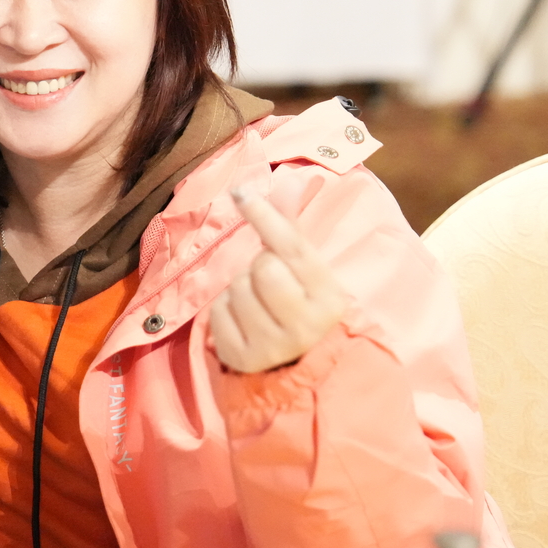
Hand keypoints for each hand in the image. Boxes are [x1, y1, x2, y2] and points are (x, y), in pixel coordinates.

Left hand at [209, 184, 349, 372]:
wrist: (293, 367)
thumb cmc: (299, 305)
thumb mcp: (306, 270)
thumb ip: (292, 225)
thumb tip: (292, 179)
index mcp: (329, 300)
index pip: (292, 248)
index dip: (265, 216)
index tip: (241, 192)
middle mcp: (304, 327)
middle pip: (262, 267)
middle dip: (259, 266)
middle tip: (270, 282)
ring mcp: (272, 347)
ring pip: (237, 288)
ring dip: (241, 288)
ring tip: (258, 304)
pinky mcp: (242, 359)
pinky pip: (217, 312)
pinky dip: (224, 311)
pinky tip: (242, 322)